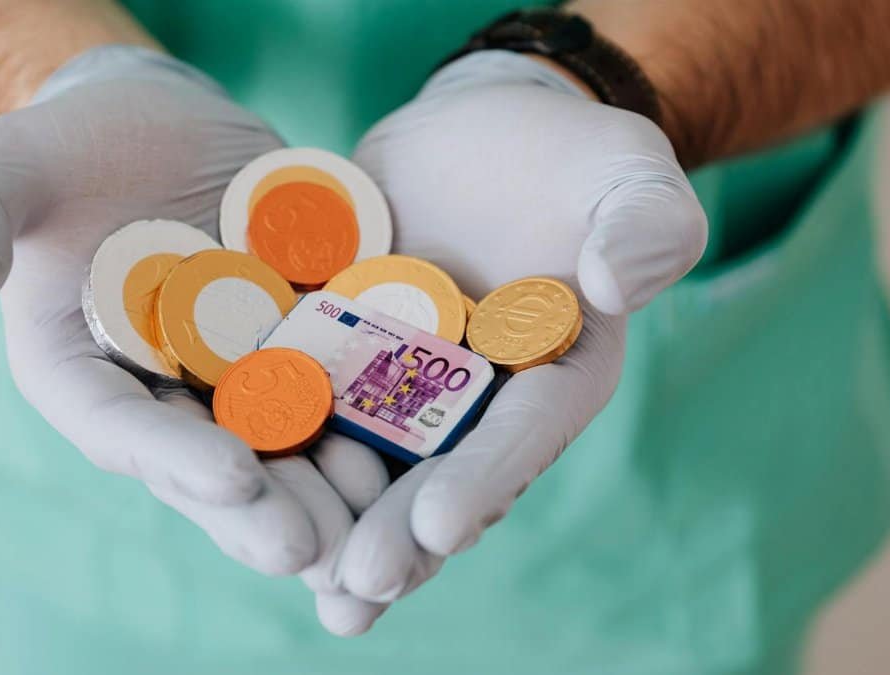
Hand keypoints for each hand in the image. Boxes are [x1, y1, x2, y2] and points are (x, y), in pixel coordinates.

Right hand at [0, 46, 388, 632]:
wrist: (159, 125)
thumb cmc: (69, 148)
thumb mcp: (7, 165)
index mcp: (86, 377)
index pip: (124, 430)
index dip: (172, 458)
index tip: (227, 476)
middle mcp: (167, 395)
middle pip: (215, 465)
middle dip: (261, 509)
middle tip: (309, 548)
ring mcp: (242, 374)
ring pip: (288, 448)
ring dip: (332, 490)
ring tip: (378, 520)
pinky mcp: (304, 339)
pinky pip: (344, 387)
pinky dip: (380, 421)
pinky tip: (425, 447)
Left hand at [336, 52, 707, 605]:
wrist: (472, 134)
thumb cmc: (564, 156)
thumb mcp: (621, 172)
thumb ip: (643, 223)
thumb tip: (616, 281)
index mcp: (555, 373)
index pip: (526, 433)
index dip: (487, 477)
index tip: (445, 523)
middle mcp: (479, 398)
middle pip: (443, 473)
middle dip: (402, 531)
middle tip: (360, 582)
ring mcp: (404, 383)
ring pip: (374, 464)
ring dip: (343, 525)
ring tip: (311, 584)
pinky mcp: (343, 352)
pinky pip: (313, 404)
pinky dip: (286, 449)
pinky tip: (246, 501)